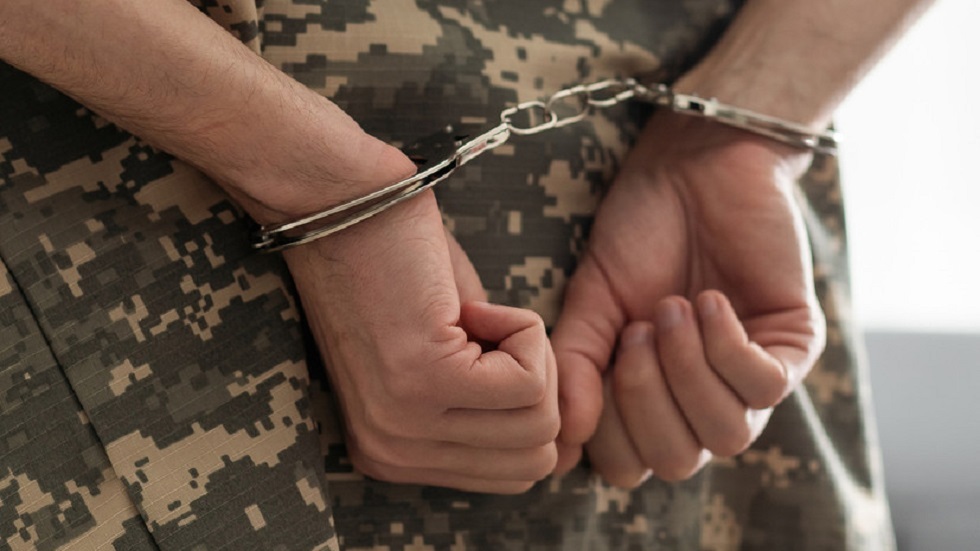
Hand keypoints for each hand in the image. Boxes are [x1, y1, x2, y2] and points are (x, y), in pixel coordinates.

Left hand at [284, 188, 558, 493]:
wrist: (335, 206)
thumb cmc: (394, 267)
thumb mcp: (442, 361)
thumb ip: (484, 408)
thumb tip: (557, 432)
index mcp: (393, 456)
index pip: (513, 474)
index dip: (524, 404)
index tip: (484, 349)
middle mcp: (392, 453)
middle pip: (534, 459)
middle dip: (537, 385)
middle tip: (490, 331)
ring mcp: (404, 423)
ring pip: (539, 422)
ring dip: (530, 355)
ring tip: (476, 316)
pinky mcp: (424, 378)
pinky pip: (529, 379)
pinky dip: (521, 330)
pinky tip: (470, 305)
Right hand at [551, 113, 825, 485]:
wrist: (692, 165)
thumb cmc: (639, 231)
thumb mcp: (591, 301)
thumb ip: (576, 368)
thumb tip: (564, 447)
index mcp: (648, 396)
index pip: (629, 465)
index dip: (607, 431)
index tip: (599, 358)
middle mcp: (700, 399)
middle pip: (678, 461)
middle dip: (645, 399)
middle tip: (636, 329)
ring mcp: (748, 376)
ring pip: (726, 435)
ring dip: (687, 371)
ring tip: (673, 308)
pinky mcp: (793, 344)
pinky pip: (765, 388)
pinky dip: (727, 347)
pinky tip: (710, 301)